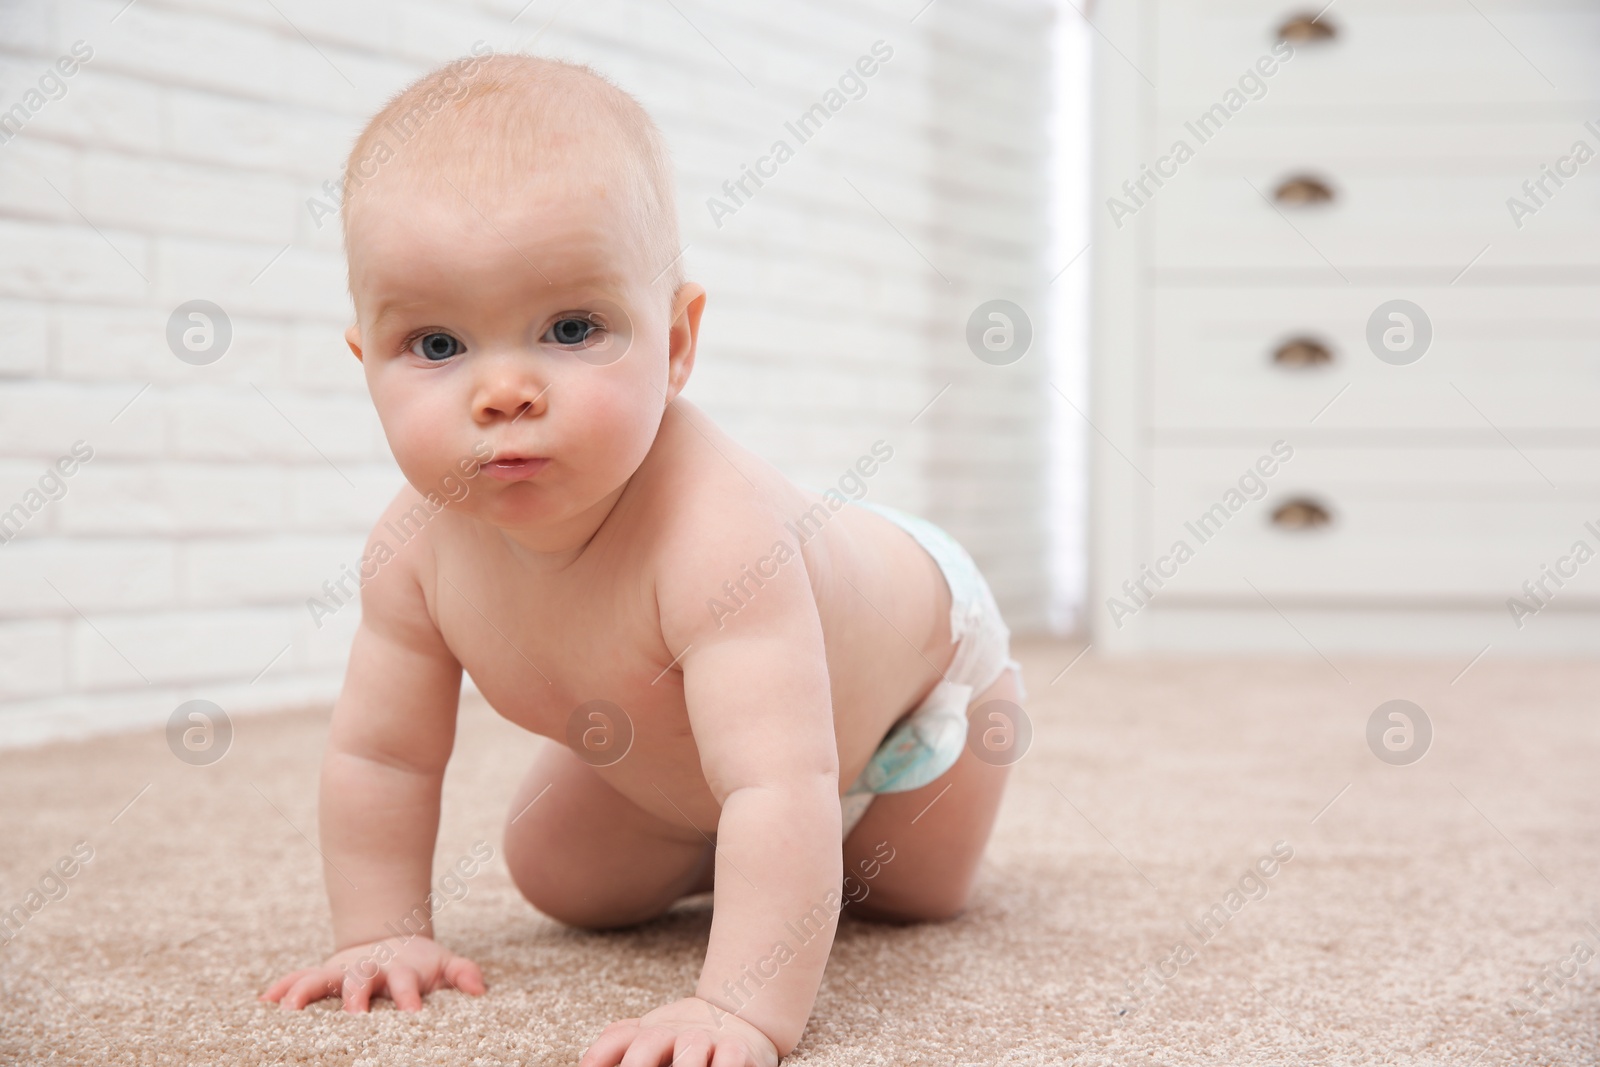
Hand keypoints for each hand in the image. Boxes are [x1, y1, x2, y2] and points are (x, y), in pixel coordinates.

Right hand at [261, 935, 485, 1011]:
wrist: (393, 941)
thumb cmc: (421, 964)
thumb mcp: (444, 964)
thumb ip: (462, 973)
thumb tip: (479, 988)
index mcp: (399, 970)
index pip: (405, 982)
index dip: (409, 997)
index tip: (413, 1014)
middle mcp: (368, 968)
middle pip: (360, 978)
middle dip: (355, 996)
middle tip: (353, 1016)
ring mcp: (342, 970)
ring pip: (321, 977)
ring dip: (305, 991)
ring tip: (288, 1010)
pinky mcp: (324, 974)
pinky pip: (299, 978)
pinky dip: (283, 987)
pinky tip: (265, 1002)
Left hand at [579, 996, 780, 1066]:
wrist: (740, 1010)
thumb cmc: (685, 1036)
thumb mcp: (650, 1034)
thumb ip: (620, 1044)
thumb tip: (584, 1063)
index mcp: (648, 1031)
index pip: (616, 1039)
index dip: (598, 1056)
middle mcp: (674, 1032)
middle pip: (649, 1043)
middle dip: (636, 1065)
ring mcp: (705, 1038)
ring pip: (690, 1050)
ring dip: (684, 1065)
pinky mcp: (737, 1047)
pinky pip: (729, 1057)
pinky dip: (721, 1066)